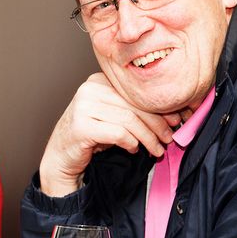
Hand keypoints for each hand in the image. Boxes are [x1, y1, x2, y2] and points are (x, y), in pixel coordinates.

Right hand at [39, 73, 178, 196]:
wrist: (61, 157)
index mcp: (99, 81)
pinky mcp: (80, 126)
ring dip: (148, 138)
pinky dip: (130, 142)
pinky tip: (134, 149)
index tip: (175, 120)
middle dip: (157, 124)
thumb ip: (133, 111)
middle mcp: (90, 89)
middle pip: (134, 105)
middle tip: (169, 139)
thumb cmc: (91, 137)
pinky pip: (117, 133)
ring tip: (156, 150)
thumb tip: (170, 116)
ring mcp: (83, 106)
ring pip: (128, 120)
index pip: (135, 93)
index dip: (159, 107)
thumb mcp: (113, 117)